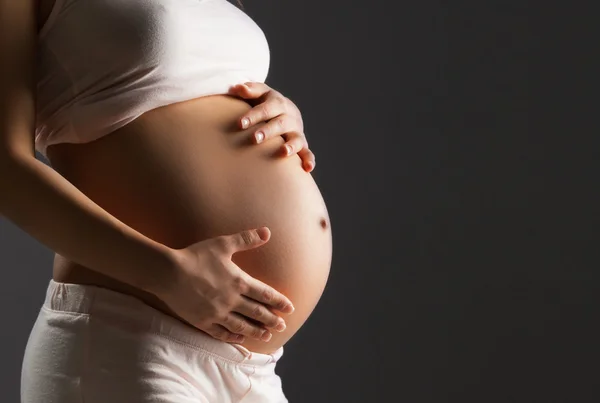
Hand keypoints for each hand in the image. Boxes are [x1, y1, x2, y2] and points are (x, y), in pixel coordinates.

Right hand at [156, 227, 293, 343]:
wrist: (168, 272)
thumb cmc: (196, 256)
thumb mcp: (223, 244)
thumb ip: (246, 239)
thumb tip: (268, 232)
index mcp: (239, 282)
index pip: (265, 294)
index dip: (279, 302)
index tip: (290, 309)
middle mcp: (231, 300)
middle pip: (257, 313)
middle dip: (271, 320)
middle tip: (282, 326)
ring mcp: (217, 313)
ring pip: (242, 326)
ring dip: (256, 331)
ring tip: (267, 336)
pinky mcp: (202, 321)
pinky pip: (221, 333)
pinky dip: (233, 337)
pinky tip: (240, 339)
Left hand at [228, 82, 315, 172]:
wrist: (284, 112)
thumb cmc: (265, 103)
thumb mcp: (260, 94)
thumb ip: (250, 90)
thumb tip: (238, 87)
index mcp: (279, 103)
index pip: (268, 107)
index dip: (255, 115)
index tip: (241, 124)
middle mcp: (290, 117)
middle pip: (281, 123)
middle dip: (269, 131)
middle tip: (256, 139)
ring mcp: (297, 131)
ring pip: (297, 138)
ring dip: (291, 145)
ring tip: (283, 152)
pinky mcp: (302, 145)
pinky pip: (307, 152)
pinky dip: (309, 159)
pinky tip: (307, 168)